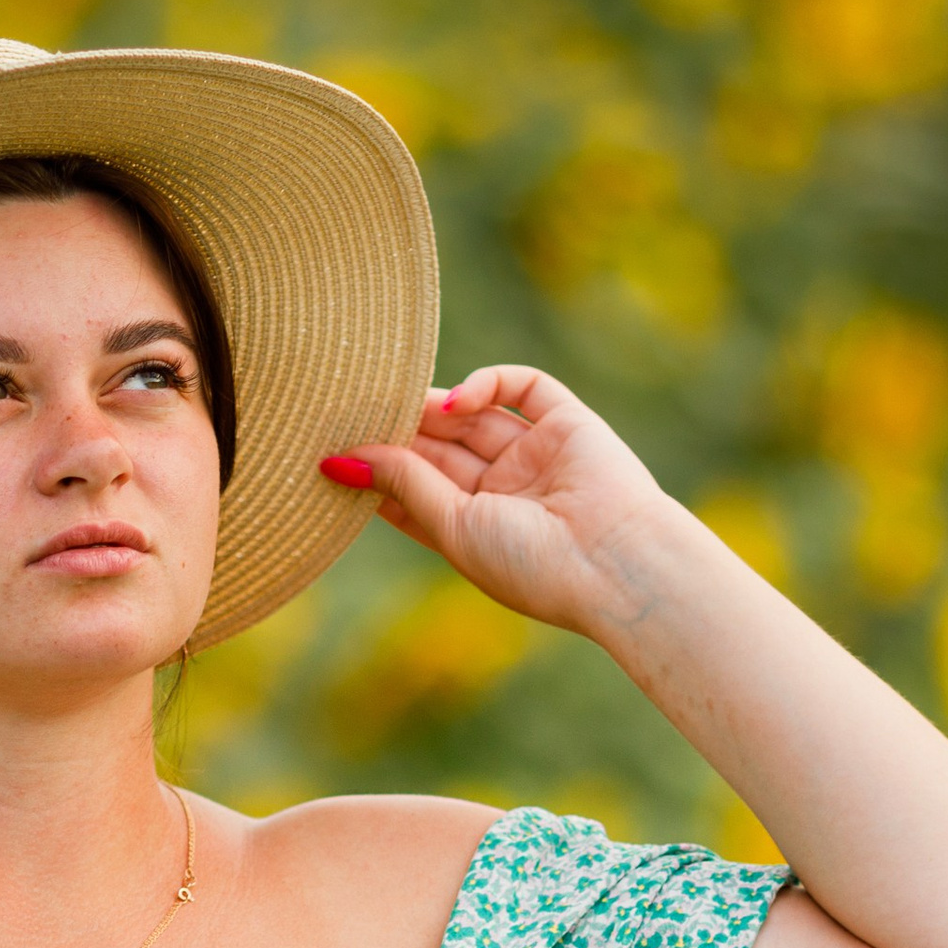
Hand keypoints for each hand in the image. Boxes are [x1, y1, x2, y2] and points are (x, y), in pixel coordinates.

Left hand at [336, 364, 677, 635]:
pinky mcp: (567, 422)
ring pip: (471, 418)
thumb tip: (342, 460)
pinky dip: (485, 385)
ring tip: (392, 401)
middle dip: (399, 433)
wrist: (614, 562)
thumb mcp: (452, 526)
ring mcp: (535, 455)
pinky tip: (455, 403)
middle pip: (438, 450)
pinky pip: (521, 387)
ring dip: (430, 408)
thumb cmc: (530, 563)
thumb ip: (403, 484)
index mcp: (476, 530)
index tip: (333, 457)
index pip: (415, 493)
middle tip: (354, 413)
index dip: (377, 473)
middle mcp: (505, 491)